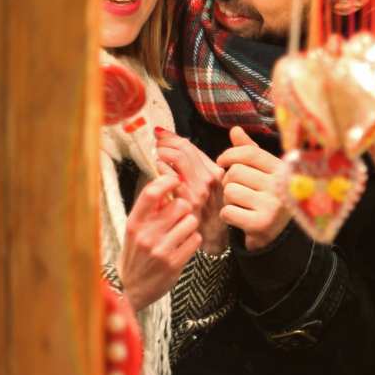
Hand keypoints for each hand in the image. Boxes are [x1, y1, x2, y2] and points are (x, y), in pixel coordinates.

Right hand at [118, 174, 201, 311]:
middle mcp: (145, 235)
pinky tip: (183, 246)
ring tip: (180, 234)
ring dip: (190, 226)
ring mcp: (160, 249)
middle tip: (178, 218)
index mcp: (134, 223)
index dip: (167, 181)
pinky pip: (195, 239)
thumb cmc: (136, 253)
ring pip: (191, 221)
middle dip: (184, 209)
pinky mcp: (174, 262)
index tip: (175, 180)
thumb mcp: (134, 230)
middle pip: (180, 205)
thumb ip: (149, 209)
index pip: (151, 193)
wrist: (130, 288)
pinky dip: (193, 240)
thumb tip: (167, 181)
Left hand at [154, 128, 227, 254]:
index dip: (173, 138)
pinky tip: (160, 170)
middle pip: (184, 149)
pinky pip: (171, 178)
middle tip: (157, 143)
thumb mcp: (214, 187)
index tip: (162, 135)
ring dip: (164, 153)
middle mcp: (211, 179)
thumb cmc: (212, 212)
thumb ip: (200, 168)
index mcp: (217, 172)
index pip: (192, 147)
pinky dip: (163, 169)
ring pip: (178, 158)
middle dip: (166, 142)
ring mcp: (199, 190)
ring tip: (158, 155)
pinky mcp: (189, 202)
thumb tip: (178, 145)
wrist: (216, 239)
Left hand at [215, 126, 289, 250]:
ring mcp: (272, 204)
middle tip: (238, 191)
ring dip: (228, 200)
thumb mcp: (263, 172)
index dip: (230, 154)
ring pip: (230, 191)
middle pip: (236, 172)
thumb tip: (235, 130)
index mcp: (282, 169)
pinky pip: (228, 212)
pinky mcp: (261, 223)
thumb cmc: (267, 197)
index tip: (222, 162)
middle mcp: (280, 185)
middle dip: (229, 182)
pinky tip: (240, 217)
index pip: (250, 153)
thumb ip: (249, 152)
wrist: (279, 233)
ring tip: (240, 204)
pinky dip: (228, 216)